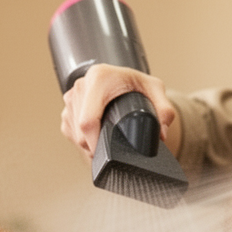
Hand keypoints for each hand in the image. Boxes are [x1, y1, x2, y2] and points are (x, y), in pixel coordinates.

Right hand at [60, 63, 179, 160]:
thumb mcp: (155, 90)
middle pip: (80, 131)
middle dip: (95, 145)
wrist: (122, 79)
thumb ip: (165, 110)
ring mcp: (71, 97)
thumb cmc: (136, 83)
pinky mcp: (66, 108)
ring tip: (107, 135)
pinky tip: (96, 133)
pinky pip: (69, 132)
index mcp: (99, 78)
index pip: (88, 120)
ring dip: (88, 143)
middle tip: (114, 147)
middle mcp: (81, 85)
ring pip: (73, 134)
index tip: (108, 153)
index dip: (96, 142)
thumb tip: (162, 134)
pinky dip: (81, 139)